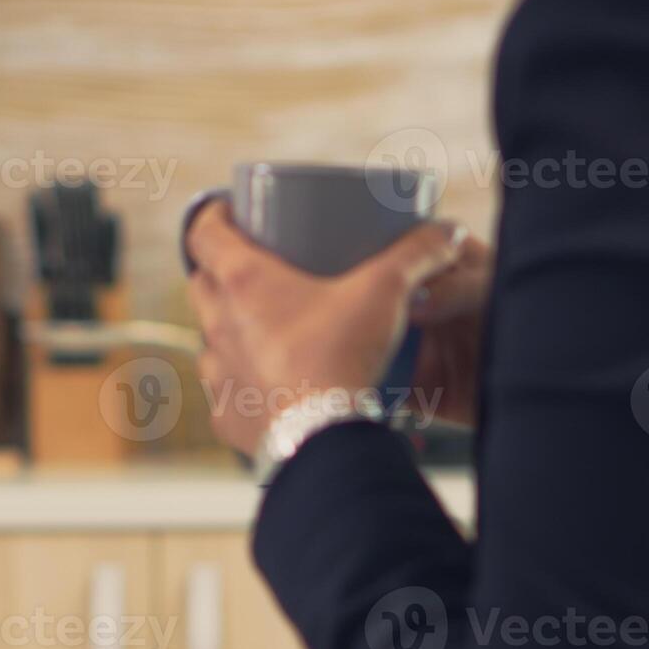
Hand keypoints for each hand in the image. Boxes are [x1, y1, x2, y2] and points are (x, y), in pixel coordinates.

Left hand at [184, 201, 482, 454]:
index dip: (214, 215)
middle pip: (201, 284)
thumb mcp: (385, 292)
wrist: (323, 439)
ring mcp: (218, 374)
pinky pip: (226, 393)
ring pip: (211, 340)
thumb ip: (416, 255)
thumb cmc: (343, 355)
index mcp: (242, 282)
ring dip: (230, 330)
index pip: (203, 232)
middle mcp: (218, 325)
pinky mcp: (227, 417)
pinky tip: (268, 386)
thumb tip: (447, 231)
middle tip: (255, 268)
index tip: (229, 210)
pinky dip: (243, 384)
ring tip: (266, 328)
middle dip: (220, 271)